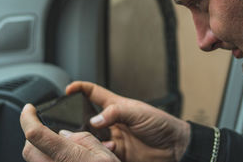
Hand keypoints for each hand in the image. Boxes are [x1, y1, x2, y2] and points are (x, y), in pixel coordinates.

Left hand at [20, 104, 119, 161]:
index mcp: (68, 157)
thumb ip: (84, 139)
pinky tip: (63, 160)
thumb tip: (65, 134)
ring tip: (58, 148)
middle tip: (44, 127)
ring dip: (39, 151)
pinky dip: (47, 161)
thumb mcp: (105, 154)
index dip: (27, 118)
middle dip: (32, 135)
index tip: (28, 109)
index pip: (36, 134)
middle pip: (28, 149)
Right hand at [66, 81, 190, 161]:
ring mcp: (114, 138)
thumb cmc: (161, 124)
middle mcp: (113, 121)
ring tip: (89, 139)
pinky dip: (100, 153)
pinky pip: (101, 154)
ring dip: (88, 139)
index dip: (80, 88)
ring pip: (92, 138)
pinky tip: (107, 151)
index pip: (94, 93)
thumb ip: (116, 113)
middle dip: (78, 120)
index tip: (67, 89)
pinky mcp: (117, 153)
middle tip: (72, 124)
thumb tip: (94, 119)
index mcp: (117, 106)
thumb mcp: (138, 112)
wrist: (175, 147)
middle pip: (87, 118)